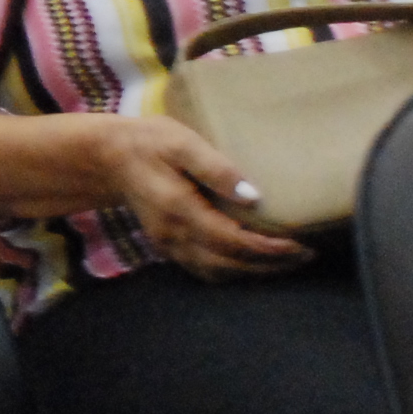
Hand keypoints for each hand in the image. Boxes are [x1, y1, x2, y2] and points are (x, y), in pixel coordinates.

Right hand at [98, 115, 309, 278]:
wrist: (105, 157)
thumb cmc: (147, 142)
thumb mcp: (180, 142)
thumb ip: (215, 167)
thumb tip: (252, 195)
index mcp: (179, 210)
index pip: (231, 240)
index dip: (268, 248)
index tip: (301, 244)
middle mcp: (174, 235)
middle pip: (229, 263)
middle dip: (271, 264)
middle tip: (307, 255)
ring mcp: (169, 244)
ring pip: (217, 272)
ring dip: (254, 271)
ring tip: (287, 261)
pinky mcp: (168, 245)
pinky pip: (205, 269)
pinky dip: (233, 271)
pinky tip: (253, 262)